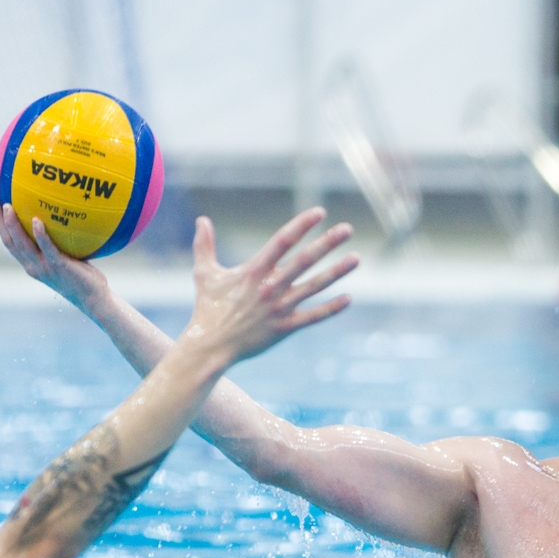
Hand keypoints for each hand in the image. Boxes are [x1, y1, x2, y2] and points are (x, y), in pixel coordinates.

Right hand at [0, 197, 110, 310]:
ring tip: (8, 207)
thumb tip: (61, 218)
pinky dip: (41, 235)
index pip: (9, 242)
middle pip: (10, 241)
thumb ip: (57, 243)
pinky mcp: (59, 267)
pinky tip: (37, 221)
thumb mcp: (64, 258)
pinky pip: (47, 249)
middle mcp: (33, 266)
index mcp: (31, 264)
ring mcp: (45, 267)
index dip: (0, 224)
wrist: (93, 298)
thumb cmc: (82, 277)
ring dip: (13, 225)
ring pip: (23, 244)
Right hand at [178, 208, 356, 365]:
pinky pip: (312, 317)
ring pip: (314, 287)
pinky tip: (349, 298)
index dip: (302, 225)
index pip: (282, 241)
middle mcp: (270, 287)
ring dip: (337, 272)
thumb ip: (204, 245)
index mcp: (253, 270)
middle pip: (304, 260)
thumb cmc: (207, 307)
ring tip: (357, 258)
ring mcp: (279, 308)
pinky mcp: (285, 328)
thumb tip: (201, 220)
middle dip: (327, 243)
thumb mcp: (204, 273)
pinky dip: (331, 309)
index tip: (320, 212)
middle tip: (348, 229)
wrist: (210, 345)